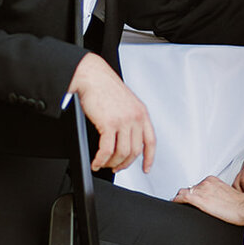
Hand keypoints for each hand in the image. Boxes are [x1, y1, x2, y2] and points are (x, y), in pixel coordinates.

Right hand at [69, 51, 155, 173]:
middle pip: (135, 151)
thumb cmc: (105, 87)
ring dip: (111, 163)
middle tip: (115, 167)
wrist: (92, 76)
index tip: (146, 168)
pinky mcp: (109, 124)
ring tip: (103, 164)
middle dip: (124, 164)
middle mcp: (135, 117)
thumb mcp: (126, 102)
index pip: (150, 141)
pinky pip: (106, 150)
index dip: (149, 158)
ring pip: (121, 153)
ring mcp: (123, 121)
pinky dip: (100, 160)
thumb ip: (130, 118)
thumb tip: (126, 139)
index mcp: (141, 113)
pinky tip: (96, 162)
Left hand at [175, 175, 243, 224]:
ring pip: (183, 192)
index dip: (193, 193)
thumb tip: (213, 201)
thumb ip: (217, 194)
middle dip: (187, 195)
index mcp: (212, 180)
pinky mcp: (199, 200)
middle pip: (189, 188)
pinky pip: (181, 198)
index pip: (196, 185)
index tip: (193, 198)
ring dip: (181, 198)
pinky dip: (177, 201)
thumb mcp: (227, 194)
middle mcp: (205, 183)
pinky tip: (176, 205)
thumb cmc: (239, 204)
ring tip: (181, 204)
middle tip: (186, 203)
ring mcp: (201, 190)